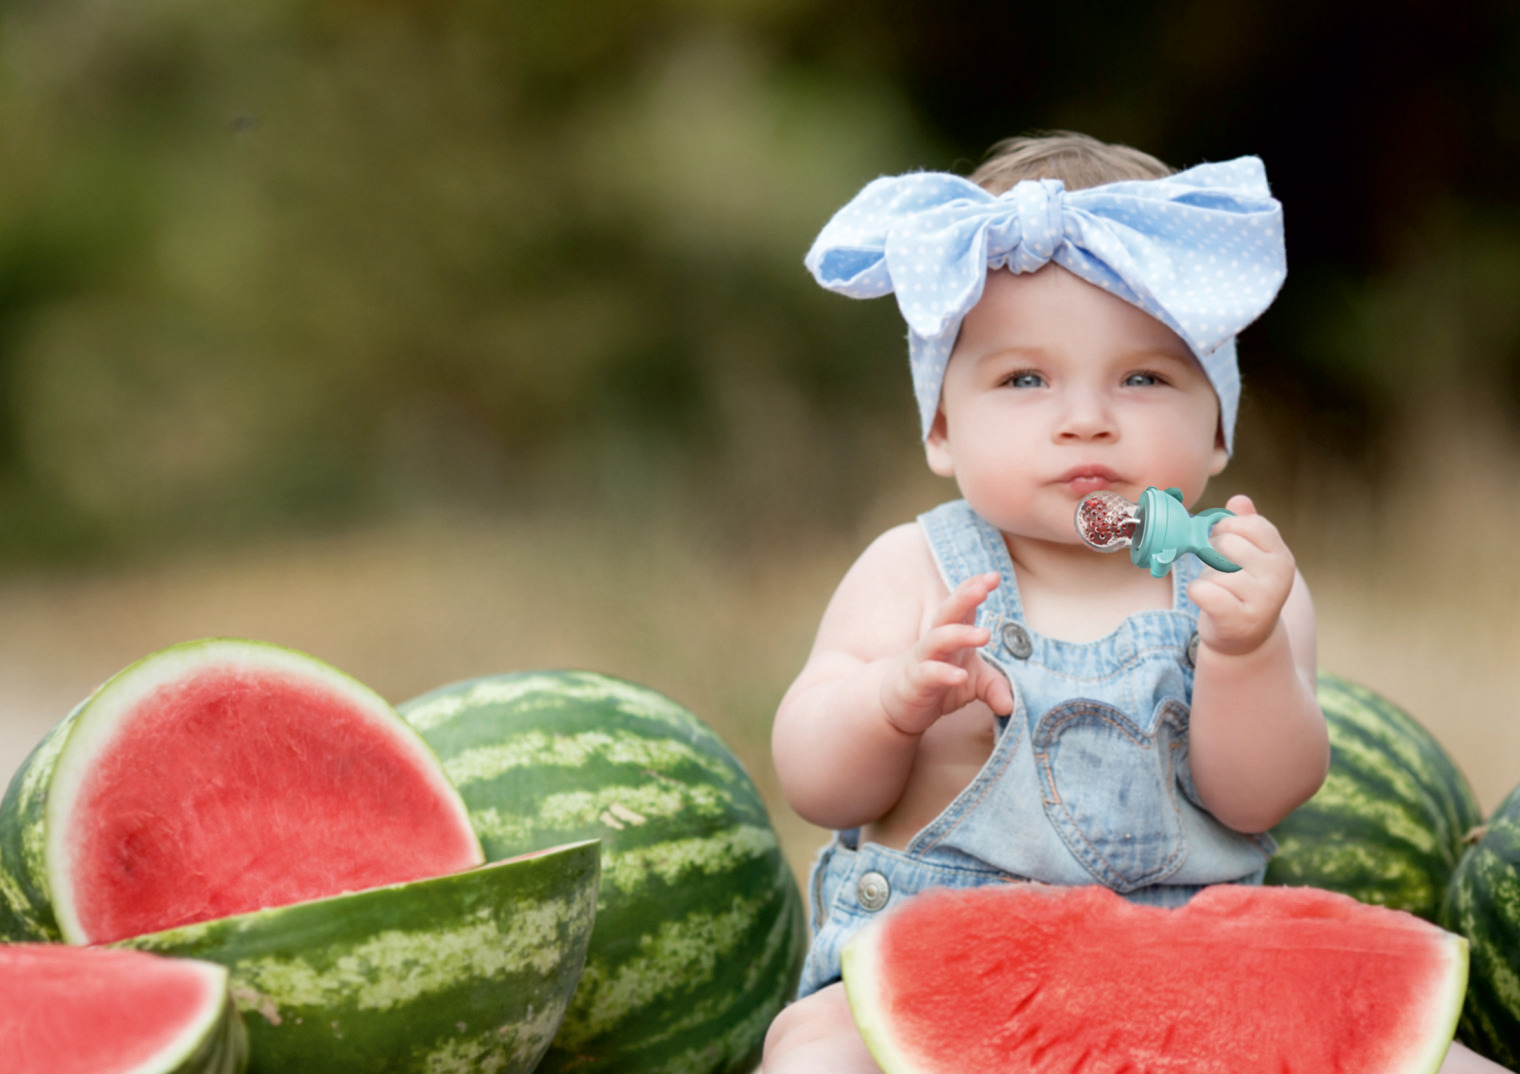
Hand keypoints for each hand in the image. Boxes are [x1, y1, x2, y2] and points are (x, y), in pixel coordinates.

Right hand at [878, 572, 1013, 734]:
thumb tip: (1011, 704)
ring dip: (959, 634)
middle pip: (948, 613)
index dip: (974, 588)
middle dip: (964, 598)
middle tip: (983, 588)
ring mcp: (923, 660)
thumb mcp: (971, 684)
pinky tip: (960, 675)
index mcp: (951, 634)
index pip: (962, 606)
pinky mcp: (914, 683)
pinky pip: (928, 674)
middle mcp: (936, 641)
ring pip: (937, 640)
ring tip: (984, 634)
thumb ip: (994, 686)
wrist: (895, 703)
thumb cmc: (936, 682)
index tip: (994, 576)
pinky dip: (944, 673)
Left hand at [1188, 495, 1295, 656]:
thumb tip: (1239, 499)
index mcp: (1281, 555)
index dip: (1224, 530)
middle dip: (1212, 555)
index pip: (1246, 524)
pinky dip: (1197, 592)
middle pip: (1225, 542)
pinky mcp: (1239, 620)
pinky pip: (1203, 591)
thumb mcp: (1250, 557)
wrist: (1245, 641)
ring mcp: (1262, 600)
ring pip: (1212, 568)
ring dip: (1206, 578)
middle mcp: (1278, 576)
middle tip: (1220, 574)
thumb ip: (1246, 526)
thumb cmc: (1241, 591)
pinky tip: (1208, 601)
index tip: (1224, 546)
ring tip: (1220, 593)